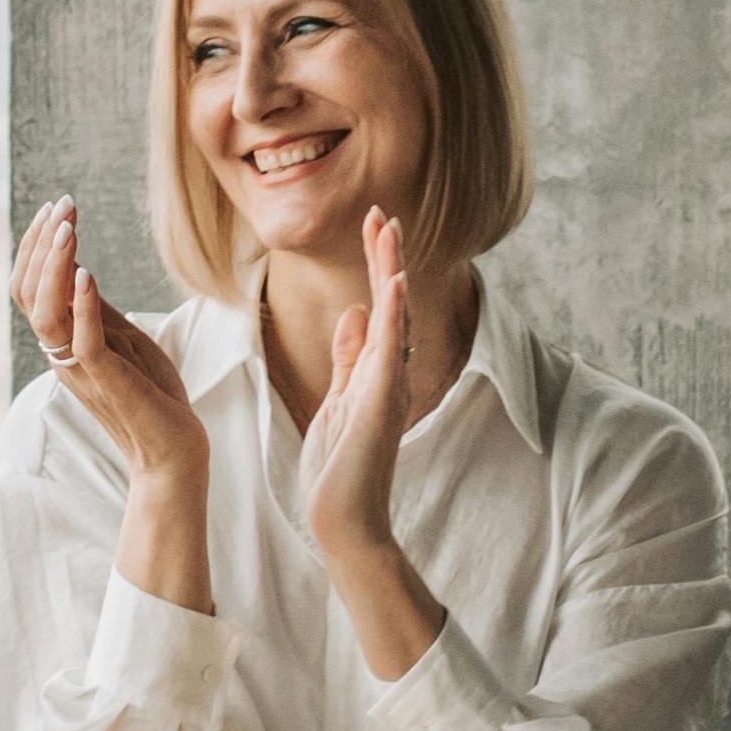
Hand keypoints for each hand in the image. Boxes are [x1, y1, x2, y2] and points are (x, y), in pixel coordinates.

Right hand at [12, 197, 211, 615]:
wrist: (175, 450)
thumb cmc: (152, 394)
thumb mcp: (122, 339)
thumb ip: (95, 309)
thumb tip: (77, 265)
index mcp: (61, 344)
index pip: (29, 288)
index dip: (36, 247)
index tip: (57, 208)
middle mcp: (61, 356)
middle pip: (27, 294)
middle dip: (42, 244)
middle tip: (62, 205)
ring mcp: (82, 370)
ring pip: (45, 314)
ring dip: (55, 266)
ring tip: (69, 229)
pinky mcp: (108, 383)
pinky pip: (83, 343)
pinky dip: (82, 307)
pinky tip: (89, 274)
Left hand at [302, 207, 414, 557]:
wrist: (344, 519)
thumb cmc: (340, 468)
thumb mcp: (337, 400)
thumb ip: (347, 358)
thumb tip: (352, 311)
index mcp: (375, 370)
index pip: (377, 305)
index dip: (376, 264)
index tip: (373, 224)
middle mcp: (389, 372)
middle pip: (390, 302)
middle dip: (385, 256)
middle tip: (382, 211)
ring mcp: (388, 386)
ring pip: (394, 317)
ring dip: (391, 272)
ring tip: (388, 230)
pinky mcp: (380, 402)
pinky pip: (389, 350)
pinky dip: (392, 314)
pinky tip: (394, 282)